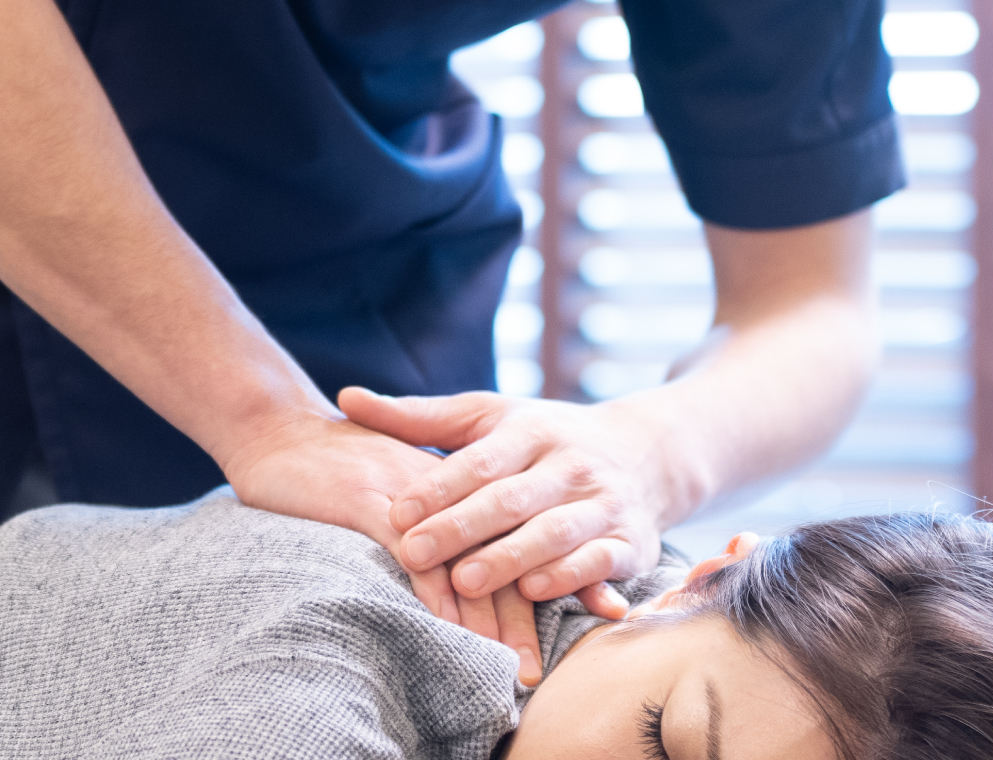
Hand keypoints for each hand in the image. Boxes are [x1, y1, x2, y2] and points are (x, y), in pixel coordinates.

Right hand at [219, 411, 551, 683]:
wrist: (275, 427)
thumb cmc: (331, 464)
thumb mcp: (395, 490)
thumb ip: (430, 521)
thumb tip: (449, 573)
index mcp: (459, 484)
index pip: (513, 538)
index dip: (541, 583)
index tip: (557, 629)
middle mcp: (446, 489)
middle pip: (500, 555)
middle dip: (521, 617)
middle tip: (533, 667)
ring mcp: (411, 496)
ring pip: (465, 558)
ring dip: (487, 618)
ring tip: (505, 661)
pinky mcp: (370, 502)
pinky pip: (414, 554)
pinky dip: (435, 594)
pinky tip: (450, 629)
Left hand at [337, 388, 686, 613]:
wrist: (646, 454)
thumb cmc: (544, 438)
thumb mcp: (488, 418)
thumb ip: (419, 418)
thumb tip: (346, 398)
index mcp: (531, 430)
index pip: (480, 461)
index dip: (438, 488)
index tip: (395, 513)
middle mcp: (571, 464)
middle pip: (513, 498)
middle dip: (462, 527)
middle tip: (414, 553)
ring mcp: (603, 503)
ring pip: (556, 532)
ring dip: (511, 558)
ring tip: (466, 581)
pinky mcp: (630, 541)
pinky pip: (601, 560)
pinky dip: (570, 576)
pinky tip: (533, 592)